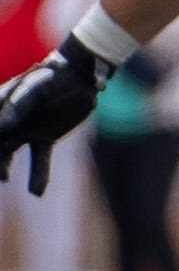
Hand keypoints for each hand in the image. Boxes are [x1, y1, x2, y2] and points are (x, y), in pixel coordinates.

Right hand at [0, 36, 111, 192]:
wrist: (79, 78)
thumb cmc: (53, 77)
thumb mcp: (33, 90)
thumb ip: (16, 107)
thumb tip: (1, 127)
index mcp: (0, 104)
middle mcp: (8, 119)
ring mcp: (26, 129)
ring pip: (8, 153)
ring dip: (3, 167)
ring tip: (3, 178)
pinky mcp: (45, 137)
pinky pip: (39, 160)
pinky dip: (39, 176)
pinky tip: (36, 193)